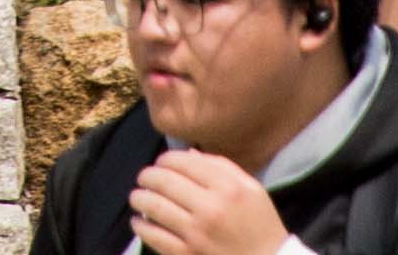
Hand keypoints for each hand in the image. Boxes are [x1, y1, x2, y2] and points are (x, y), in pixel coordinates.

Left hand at [118, 150, 291, 254]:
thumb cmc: (261, 226)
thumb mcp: (252, 189)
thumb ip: (222, 166)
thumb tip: (188, 153)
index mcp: (228, 187)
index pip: (184, 162)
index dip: (166, 159)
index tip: (161, 163)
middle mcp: (210, 207)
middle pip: (165, 181)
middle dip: (148, 176)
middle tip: (144, 178)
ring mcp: (196, 233)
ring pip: (154, 207)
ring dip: (139, 198)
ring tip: (136, 197)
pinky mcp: (187, 254)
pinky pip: (154, 236)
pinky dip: (141, 226)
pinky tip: (139, 222)